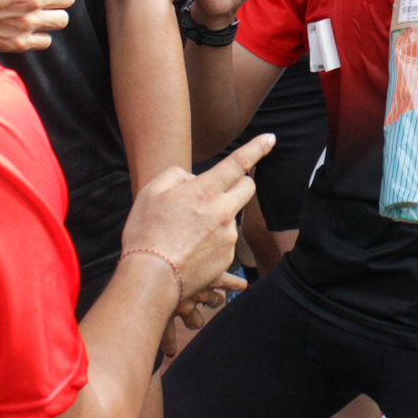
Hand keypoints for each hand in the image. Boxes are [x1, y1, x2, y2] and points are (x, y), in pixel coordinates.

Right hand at [122, 133, 273, 303]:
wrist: (152, 278)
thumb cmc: (147, 233)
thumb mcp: (152, 192)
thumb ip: (176, 175)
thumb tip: (192, 180)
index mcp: (206, 191)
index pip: (239, 163)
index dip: (257, 148)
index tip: (270, 139)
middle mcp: (224, 212)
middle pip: (248, 188)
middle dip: (240, 183)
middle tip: (219, 190)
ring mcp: (228, 237)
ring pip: (233, 216)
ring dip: (219, 216)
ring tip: (188, 231)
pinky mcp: (227, 259)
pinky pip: (226, 242)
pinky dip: (213, 241)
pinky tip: (191, 249)